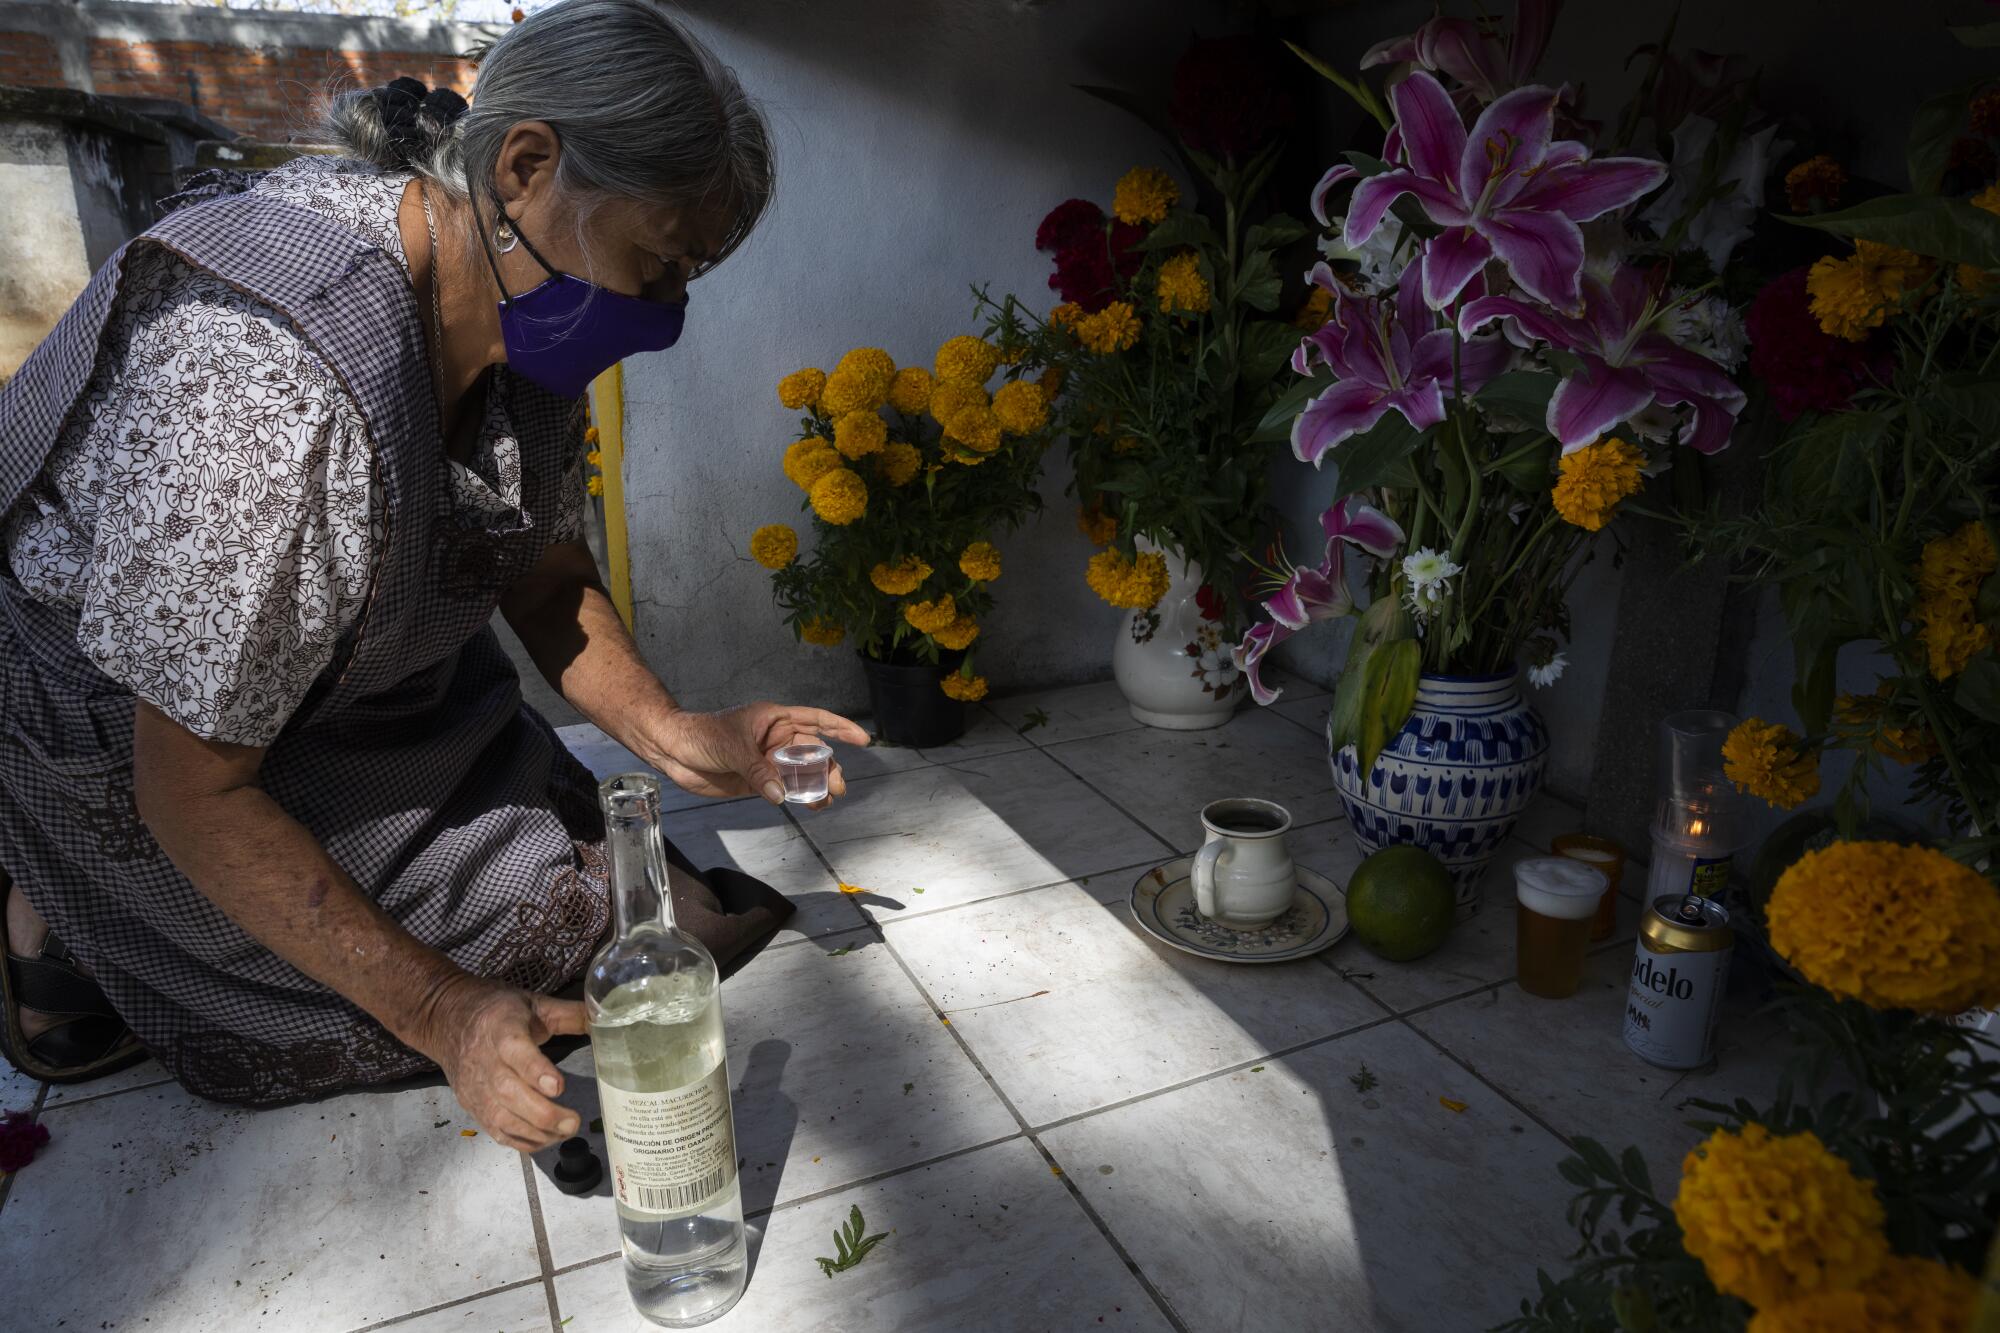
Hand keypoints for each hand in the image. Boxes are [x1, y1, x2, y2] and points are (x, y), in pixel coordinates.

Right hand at [416, 976, 586, 1151]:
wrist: (446, 1019)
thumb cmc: (496, 1010)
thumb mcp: (533, 1003)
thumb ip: (569, 1014)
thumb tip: (606, 1019)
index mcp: (501, 1028)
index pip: (514, 1051)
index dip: (535, 1070)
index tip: (557, 1086)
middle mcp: (484, 1060)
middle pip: (508, 1093)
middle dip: (542, 1113)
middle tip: (573, 1122)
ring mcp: (475, 1087)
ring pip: (501, 1118)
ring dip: (536, 1131)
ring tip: (566, 1131)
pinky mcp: (471, 1105)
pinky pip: (495, 1130)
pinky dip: (522, 1141)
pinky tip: (546, 1139)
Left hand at [643, 703, 870, 804]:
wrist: (673, 751)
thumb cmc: (701, 734)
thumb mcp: (732, 747)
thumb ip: (758, 771)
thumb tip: (780, 794)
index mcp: (774, 719)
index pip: (815, 720)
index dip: (840, 728)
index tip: (862, 739)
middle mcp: (775, 739)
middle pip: (813, 753)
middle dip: (829, 768)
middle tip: (838, 787)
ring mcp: (767, 760)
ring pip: (801, 774)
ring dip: (816, 786)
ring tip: (827, 800)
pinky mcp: (757, 781)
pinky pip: (784, 789)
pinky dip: (798, 797)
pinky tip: (810, 805)